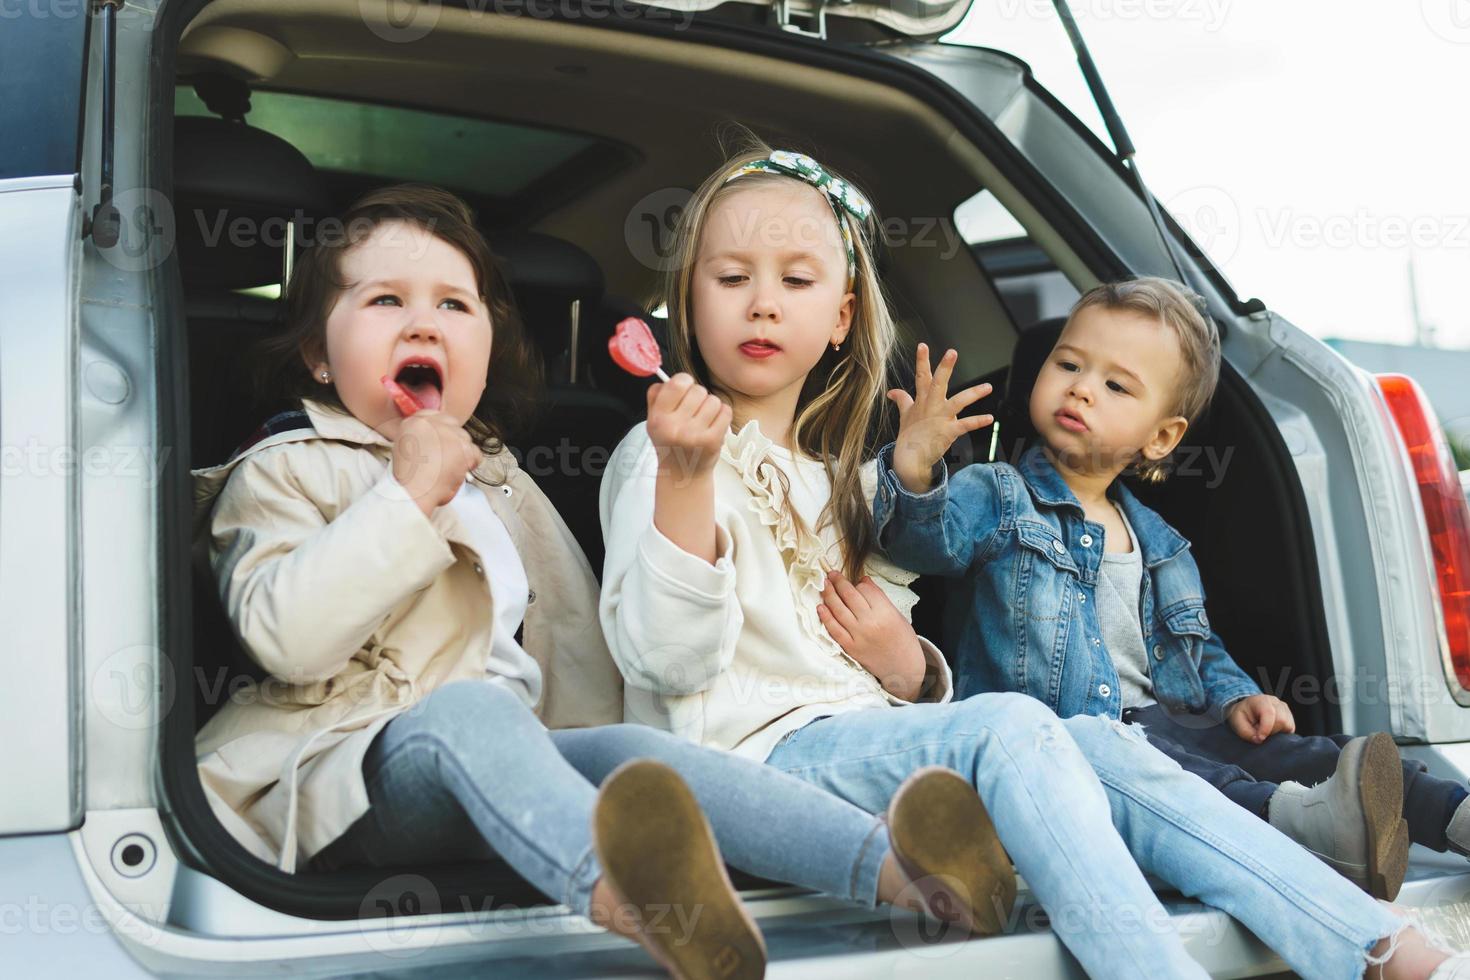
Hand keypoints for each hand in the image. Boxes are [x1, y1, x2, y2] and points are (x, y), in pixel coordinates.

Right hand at [391, 410, 480, 516]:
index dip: (441, 431)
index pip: (435, 416)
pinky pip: (476, 453)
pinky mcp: (463, 447)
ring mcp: (449, 434)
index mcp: (414, 422)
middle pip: (452, 426)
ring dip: (461, 452)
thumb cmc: (409, 478)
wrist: (415, 491)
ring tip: (448, 468)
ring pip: (465, 438)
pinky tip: (458, 471)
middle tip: (445, 458)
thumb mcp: (405, 448)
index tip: (441, 442)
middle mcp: (432, 423)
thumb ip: (421, 437)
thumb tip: (435, 439)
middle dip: (452, 441)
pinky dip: (471, 463)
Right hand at [646, 373, 732, 485]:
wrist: (683, 474)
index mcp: (659, 419)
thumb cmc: (670, 442)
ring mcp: (696, 435)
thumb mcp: (653, 420)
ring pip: (713, 400)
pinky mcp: (713, 440)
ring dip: (710, 406)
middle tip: (693, 411)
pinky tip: (712, 425)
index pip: (677, 383)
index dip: (684, 381)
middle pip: (698, 390)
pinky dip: (722, 415)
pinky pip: (725, 411)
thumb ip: (655, 396)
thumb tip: (666, 377)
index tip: (684, 389)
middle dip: (698, 396)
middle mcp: (676, 428)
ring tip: (702, 420)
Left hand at [817, 571, 926, 700]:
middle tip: (831, 574)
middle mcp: (870, 622)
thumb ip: (879, 598)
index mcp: (885, 612)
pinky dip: (826, 617)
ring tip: (824, 585)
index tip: (854, 580)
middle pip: (849, 596)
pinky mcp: (851, 648)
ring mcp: (859, 636)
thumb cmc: (903, 640)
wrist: (903, 668)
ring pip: (838, 610)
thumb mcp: (897, 614)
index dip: (858, 583)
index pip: (865, 590)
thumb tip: (863, 580)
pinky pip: (834, 630)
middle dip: (839, 582)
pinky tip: (820, 607)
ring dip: (829, 595)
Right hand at [887, 344, 993, 494]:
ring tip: (988, 387)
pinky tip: (990, 418)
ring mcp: (940, 418)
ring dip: (974, 394)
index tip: (922, 345)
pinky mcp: (948, 431)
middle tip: (952, 352)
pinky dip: (978, 421)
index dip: (922, 360)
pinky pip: (965, 425)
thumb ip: (902, 400)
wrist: (910, 458)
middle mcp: (931, 406)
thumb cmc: (909, 435)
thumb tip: (891, 391)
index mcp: (922, 400)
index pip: (921, 376)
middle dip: (945, 367)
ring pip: (959, 402)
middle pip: (938, 382)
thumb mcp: (904, 415)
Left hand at [1226, 694, 1295, 743]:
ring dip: (1276, 733)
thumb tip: (1259, 740)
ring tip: (1265, 730)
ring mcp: (1285, 709)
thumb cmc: (1242, 715)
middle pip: (1281, 721)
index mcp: (1261, 700)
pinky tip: (1271, 731)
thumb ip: (1246, 732)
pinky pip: (1290, 730)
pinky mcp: (1290, 718)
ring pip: (1288, 726)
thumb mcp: (1237, 722)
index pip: (1269, 713)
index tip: (1259, 738)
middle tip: (1259, 733)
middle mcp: (1276, 703)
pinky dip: (1281, 734)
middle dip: (1270, 731)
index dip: (1266, 728)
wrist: (1247, 710)